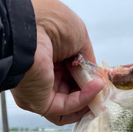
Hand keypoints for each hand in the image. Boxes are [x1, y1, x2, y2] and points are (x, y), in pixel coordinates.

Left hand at [11, 0, 103, 125]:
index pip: (72, 77)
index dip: (88, 80)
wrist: (29, 26)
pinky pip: (66, 107)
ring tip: (101, 89)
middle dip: (90, 92)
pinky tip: (95, 87)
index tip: (101, 79)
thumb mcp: (79, 37)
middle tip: (104, 88)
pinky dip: (83, 99)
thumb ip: (89, 59)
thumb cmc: (50, 23)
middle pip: (72, 93)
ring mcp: (41, 91)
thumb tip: (97, 77)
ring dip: (88, 99)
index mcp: (50, 59)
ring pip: (70, 106)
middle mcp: (44, 77)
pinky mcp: (40, 102)